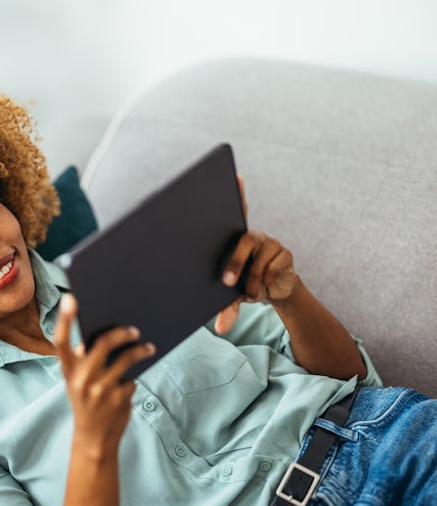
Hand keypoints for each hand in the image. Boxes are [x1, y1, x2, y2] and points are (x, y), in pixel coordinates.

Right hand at [54, 294, 154, 452]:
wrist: (93, 439)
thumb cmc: (86, 401)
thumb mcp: (76, 382)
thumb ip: (83, 360)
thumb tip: (108, 332)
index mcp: (67, 370)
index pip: (61, 340)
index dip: (64, 318)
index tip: (70, 298)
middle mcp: (81, 378)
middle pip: (103, 343)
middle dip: (121, 333)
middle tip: (134, 329)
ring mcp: (100, 389)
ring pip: (125, 358)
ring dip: (140, 350)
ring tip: (148, 347)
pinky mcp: (117, 399)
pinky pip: (131, 378)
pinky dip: (134, 378)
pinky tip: (134, 380)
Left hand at [214, 175, 297, 333]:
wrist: (272, 293)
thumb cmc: (243, 285)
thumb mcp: (230, 296)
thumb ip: (225, 309)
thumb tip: (219, 330)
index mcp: (234, 238)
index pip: (235, 210)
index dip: (237, 192)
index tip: (235, 175)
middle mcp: (252, 235)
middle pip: (244, 241)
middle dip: (236, 262)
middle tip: (228, 282)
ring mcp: (270, 243)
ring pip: (258, 263)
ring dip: (251, 283)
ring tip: (248, 292)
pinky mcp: (285, 254)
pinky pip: (272, 270)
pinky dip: (265, 284)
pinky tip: (266, 287)